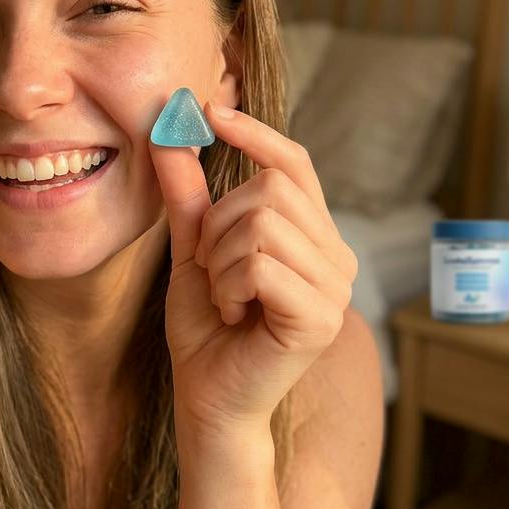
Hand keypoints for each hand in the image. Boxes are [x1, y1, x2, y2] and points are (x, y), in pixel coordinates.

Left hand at [147, 101, 358, 441]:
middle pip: (270, 188)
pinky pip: (259, 263)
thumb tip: (171, 130)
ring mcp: (335, 287)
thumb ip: (189, 195)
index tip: (210, 110)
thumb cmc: (206, 328)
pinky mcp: (320, 316)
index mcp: (312, 236)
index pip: (294, 164)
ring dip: (220, 261)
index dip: (254, 133)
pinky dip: (228, 286)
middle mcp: (336, 256)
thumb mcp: (193, 250)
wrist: (208, 397)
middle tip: (212, 270)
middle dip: (218, 225)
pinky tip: (235, 314)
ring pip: (261, 224)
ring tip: (225, 297)